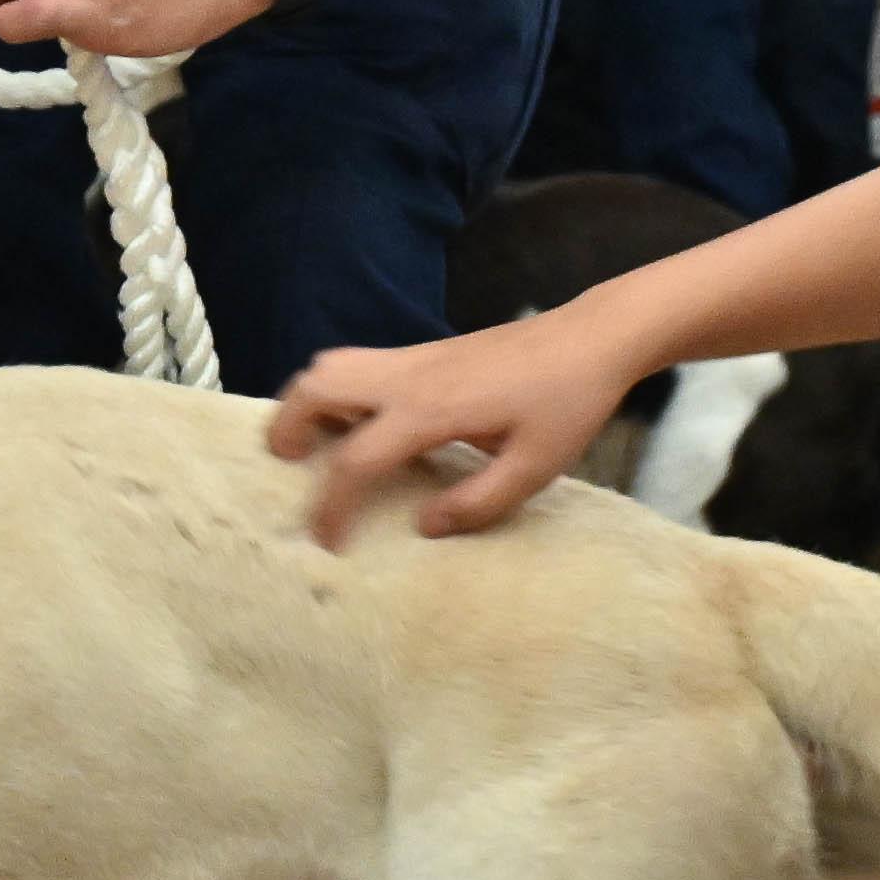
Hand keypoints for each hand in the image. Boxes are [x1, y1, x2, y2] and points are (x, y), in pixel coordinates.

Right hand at [267, 315, 640, 546]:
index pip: (358, 460)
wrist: (591, 338)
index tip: (327, 540)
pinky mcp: (425, 352)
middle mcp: (409, 377)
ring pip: (332, 364)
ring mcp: (414, 357)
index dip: (332, 505)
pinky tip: (362, 424)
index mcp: (432, 411)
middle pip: (318, 385)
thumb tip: (423, 527)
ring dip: (309, 400)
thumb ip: (479, 503)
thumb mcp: (536, 468)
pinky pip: (359, 363)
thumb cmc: (567, 403)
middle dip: (288, 425)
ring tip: (316, 443)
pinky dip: (338, 390)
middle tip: (288, 466)